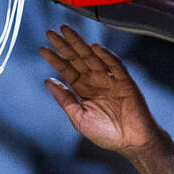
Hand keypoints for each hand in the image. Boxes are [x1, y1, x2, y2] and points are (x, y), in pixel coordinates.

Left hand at [40, 25, 160, 155]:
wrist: (131, 142)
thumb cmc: (106, 133)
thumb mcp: (78, 117)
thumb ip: (64, 99)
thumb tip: (48, 81)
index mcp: (83, 89)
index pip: (67, 70)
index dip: (55, 59)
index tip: (42, 48)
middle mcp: (95, 81)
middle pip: (77, 59)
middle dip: (64, 45)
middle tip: (51, 32)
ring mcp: (110, 79)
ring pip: (93, 57)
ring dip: (80, 44)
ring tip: (67, 31)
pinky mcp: (125, 81)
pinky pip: (115, 65)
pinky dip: (106, 56)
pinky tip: (94, 47)